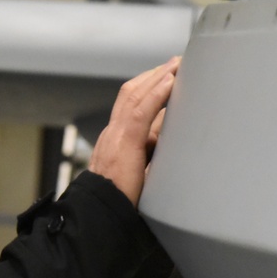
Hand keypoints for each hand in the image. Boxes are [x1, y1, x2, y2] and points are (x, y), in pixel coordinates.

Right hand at [88, 57, 179, 206]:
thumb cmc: (121, 200)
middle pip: (131, 93)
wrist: (101, 214)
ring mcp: (116, 136)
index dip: (147, 87)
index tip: (165, 76)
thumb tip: (168, 135)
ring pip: (134, 96)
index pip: (130, 105)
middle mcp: (113, 133)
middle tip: (174, 63)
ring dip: (157, 77)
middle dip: (153, 75)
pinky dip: (156, 93)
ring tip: (175, 64)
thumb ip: (149, 152)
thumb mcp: (139, 170)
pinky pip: (141, 111)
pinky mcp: (124, 143)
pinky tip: (170, 81)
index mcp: (115, 140)